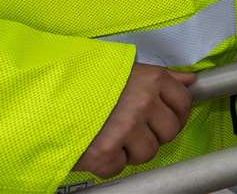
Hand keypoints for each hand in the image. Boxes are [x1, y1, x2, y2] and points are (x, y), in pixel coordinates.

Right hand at [75, 63, 194, 177]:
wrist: (46, 95)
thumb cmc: (88, 81)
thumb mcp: (128, 69)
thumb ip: (162, 77)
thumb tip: (190, 80)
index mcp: (152, 80)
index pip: (183, 103)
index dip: (176, 114)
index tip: (164, 119)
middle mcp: (143, 103)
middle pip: (169, 132)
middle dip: (154, 134)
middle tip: (135, 130)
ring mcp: (125, 128)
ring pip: (148, 153)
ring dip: (132, 150)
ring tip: (114, 136)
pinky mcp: (105, 152)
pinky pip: (119, 167)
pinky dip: (108, 163)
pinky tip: (98, 146)